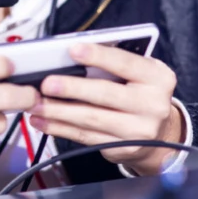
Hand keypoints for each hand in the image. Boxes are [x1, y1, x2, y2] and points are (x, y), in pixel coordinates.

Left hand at [27, 43, 181, 175]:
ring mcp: (138, 130)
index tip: (73, 50)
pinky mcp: (122, 149)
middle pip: (105, 94)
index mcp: (157, 78)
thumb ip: (114, 64)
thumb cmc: (142, 92)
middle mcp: (152, 105)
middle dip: (72, 89)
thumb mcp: (140, 72)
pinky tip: (44, 122)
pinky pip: (86, 137)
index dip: (98, 56)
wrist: (160, 133)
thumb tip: (71, 57)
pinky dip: (61, 129)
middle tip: (47, 84)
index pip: (125, 63)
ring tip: (37, 104)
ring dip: (59, 112)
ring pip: (91, 119)